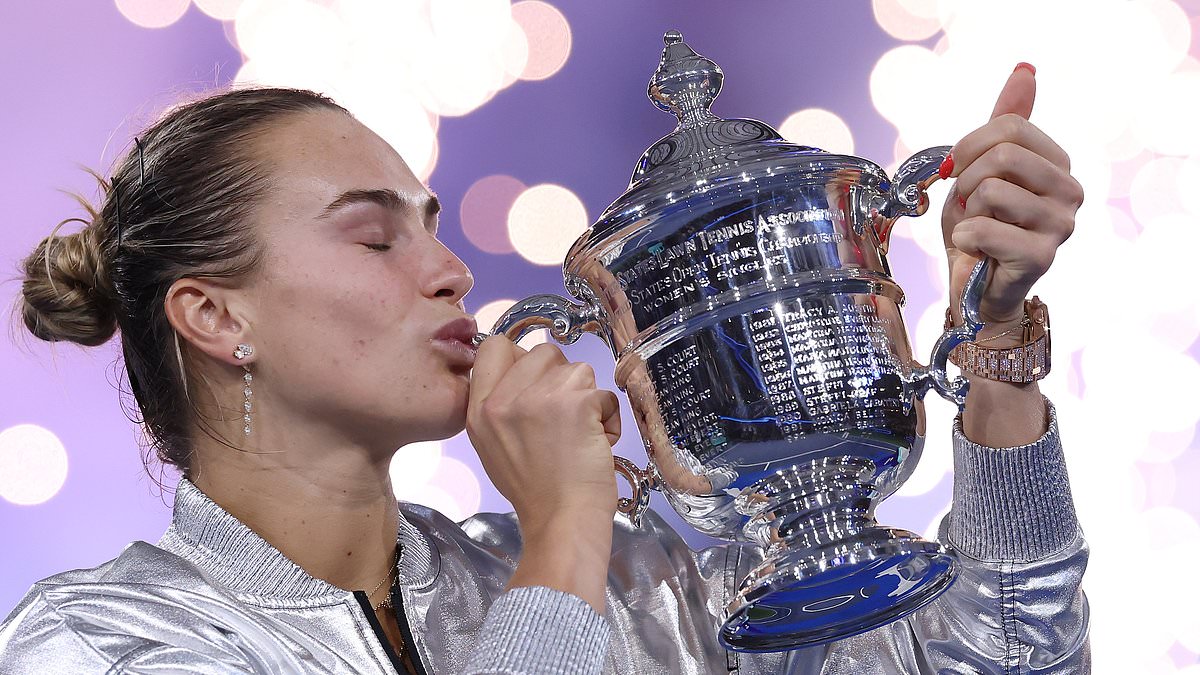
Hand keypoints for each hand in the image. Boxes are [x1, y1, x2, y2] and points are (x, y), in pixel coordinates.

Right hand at [467, 338, 620, 527]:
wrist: (561, 522)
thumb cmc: (536, 492)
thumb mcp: (493, 446)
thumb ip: (500, 405)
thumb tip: (524, 374)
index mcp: (479, 410)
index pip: (493, 346)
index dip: (521, 359)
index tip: (536, 384)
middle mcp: (502, 400)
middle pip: (541, 352)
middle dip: (560, 379)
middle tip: (562, 419)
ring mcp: (538, 398)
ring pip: (576, 368)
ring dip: (586, 398)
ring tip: (579, 434)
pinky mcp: (575, 403)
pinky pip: (603, 393)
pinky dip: (608, 417)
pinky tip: (597, 442)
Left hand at [941, 64, 1083, 329]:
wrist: (974, 288)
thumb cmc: (980, 227)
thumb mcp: (984, 167)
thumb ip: (1005, 122)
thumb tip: (1026, 69)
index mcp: (1058, 164)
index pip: (1010, 126)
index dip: (969, 146)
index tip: (957, 170)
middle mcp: (1071, 191)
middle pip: (1003, 154)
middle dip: (966, 179)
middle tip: (966, 204)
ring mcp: (1062, 224)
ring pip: (991, 190)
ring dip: (966, 211)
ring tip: (976, 228)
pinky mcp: (1042, 255)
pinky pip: (983, 228)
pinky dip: (964, 239)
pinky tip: (976, 251)